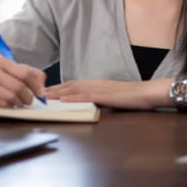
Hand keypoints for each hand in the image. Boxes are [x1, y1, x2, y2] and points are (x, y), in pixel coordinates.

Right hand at [0, 56, 45, 107]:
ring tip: (22, 102)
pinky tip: (11, 102)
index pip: (24, 73)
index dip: (35, 84)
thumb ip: (30, 72)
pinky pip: (2, 104)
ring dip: (20, 102)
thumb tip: (42, 87)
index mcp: (2, 61)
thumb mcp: (12, 67)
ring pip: (11, 97)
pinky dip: (11, 105)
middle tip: (30, 99)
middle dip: (28, 96)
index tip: (40, 92)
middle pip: (18, 87)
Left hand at [45, 78, 173, 108]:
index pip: (73, 85)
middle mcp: (95, 84)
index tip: (44, 91)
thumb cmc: (133, 96)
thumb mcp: (112, 97)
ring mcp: (100, 89)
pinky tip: (63, 100)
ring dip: (58, 93)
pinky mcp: (106, 96)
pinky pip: (86, 97)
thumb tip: (88, 103)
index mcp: (96, 84)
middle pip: (69, 85)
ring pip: (74, 90)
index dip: (58, 87)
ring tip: (44, 96)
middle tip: (37, 92)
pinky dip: (73, 98)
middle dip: (53, 89)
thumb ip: (99, 98)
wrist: (148, 92)